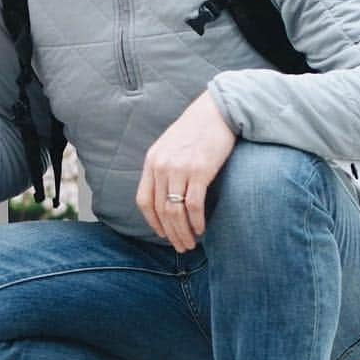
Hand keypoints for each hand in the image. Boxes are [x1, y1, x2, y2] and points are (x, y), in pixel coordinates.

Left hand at [136, 91, 236, 251]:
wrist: (216, 112)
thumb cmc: (195, 131)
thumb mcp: (169, 147)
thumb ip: (163, 168)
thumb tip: (165, 196)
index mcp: (152, 161)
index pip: (144, 200)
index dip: (151, 221)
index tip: (161, 234)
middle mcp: (162, 166)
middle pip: (161, 210)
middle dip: (170, 233)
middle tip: (180, 247)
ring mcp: (179, 169)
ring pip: (175, 212)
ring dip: (182, 232)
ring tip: (190, 244)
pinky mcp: (200, 171)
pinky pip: (194, 205)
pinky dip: (196, 222)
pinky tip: (201, 229)